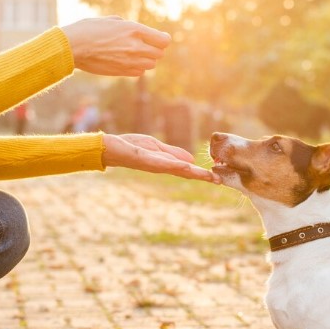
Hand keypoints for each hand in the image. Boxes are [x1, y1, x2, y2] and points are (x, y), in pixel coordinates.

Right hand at [61, 16, 170, 76]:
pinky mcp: (121, 72)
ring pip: (151, 65)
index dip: (163, 39)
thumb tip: (138, 31)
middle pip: (159, 54)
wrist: (73, 47)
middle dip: (155, 49)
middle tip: (146, 45)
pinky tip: (128, 61)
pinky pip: (139, 73)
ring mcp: (129, 62)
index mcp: (134, 30)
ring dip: (147, 60)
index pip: (163, 40)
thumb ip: (129, 26)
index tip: (159, 38)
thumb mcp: (112, 20)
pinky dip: (137, 68)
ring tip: (136, 54)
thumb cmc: (89, 29)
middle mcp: (135, 47)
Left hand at [101, 134, 220, 183]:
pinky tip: (186, 167)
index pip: (186, 170)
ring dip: (192, 173)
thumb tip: (192, 161)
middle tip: (219, 181)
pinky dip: (175, 165)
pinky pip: (161, 163)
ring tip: (208, 176)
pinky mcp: (144, 159)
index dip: (202, 174)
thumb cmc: (131, 146)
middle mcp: (160, 167)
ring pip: (176, 169)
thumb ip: (173, 153)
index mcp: (164, 163)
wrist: (110, 147)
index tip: (218, 179)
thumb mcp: (156, 147)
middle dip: (201, 177)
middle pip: (184, 173)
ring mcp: (153, 164)